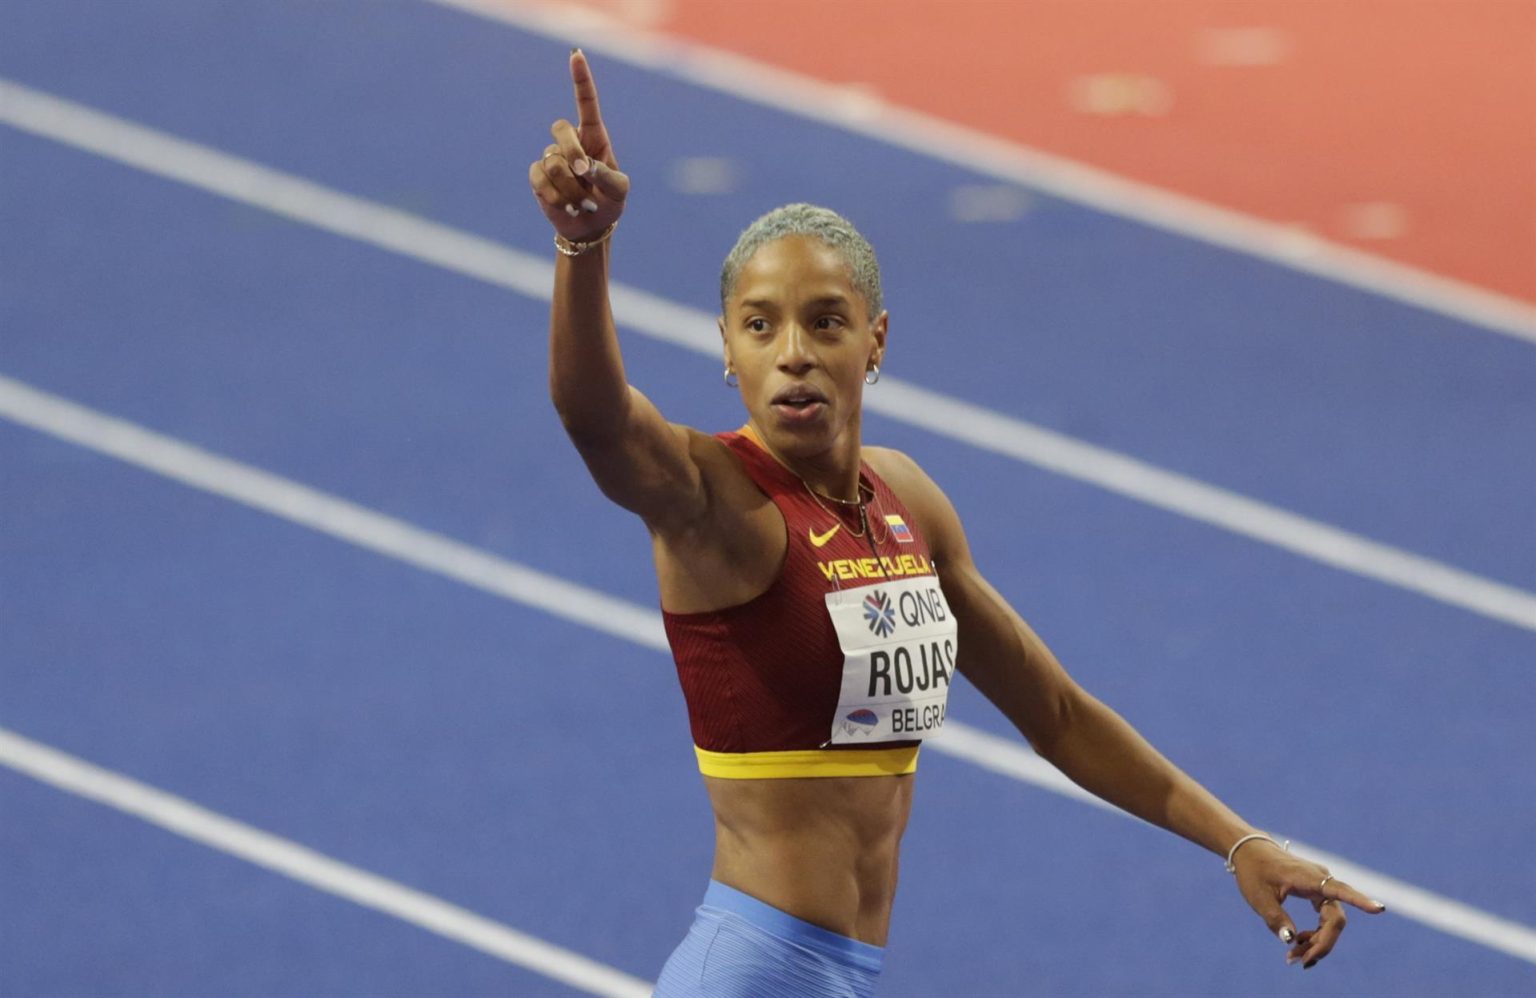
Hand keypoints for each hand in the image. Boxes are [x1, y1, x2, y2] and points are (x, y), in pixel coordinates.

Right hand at [528, 49, 629, 241]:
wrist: (589, 227)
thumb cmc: (609, 202)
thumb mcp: (619, 190)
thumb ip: (606, 175)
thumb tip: (582, 167)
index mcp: (594, 137)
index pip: (586, 102)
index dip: (580, 79)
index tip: (575, 55)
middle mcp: (570, 142)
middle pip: (561, 129)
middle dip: (572, 152)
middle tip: (584, 175)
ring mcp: (551, 157)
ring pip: (553, 162)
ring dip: (570, 188)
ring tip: (581, 202)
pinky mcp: (538, 176)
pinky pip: (540, 178)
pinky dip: (556, 197)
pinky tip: (566, 206)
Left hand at [1231, 838, 1386, 969]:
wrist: (1250, 851)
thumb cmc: (1254, 871)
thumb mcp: (1258, 897)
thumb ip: (1276, 918)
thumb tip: (1290, 941)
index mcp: (1308, 878)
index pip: (1340, 890)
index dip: (1360, 901)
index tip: (1379, 909)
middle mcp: (1321, 880)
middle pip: (1335, 919)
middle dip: (1322, 944)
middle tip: (1301, 961)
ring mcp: (1321, 886)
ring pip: (1331, 922)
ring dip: (1317, 942)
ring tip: (1294, 957)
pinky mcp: (1317, 892)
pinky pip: (1324, 918)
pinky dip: (1315, 934)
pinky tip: (1298, 943)